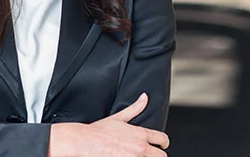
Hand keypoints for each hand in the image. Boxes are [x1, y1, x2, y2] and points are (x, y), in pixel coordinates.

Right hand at [49, 94, 169, 156]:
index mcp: (140, 134)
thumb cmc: (98, 131)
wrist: (85, 142)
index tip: (162, 145)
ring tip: (136, 154)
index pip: (162, 139)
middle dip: (156, 155)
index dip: (164, 143)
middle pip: (161, 156)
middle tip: (149, 154)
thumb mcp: (118, 118)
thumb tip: (144, 98)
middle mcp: (140, 147)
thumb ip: (134, 108)